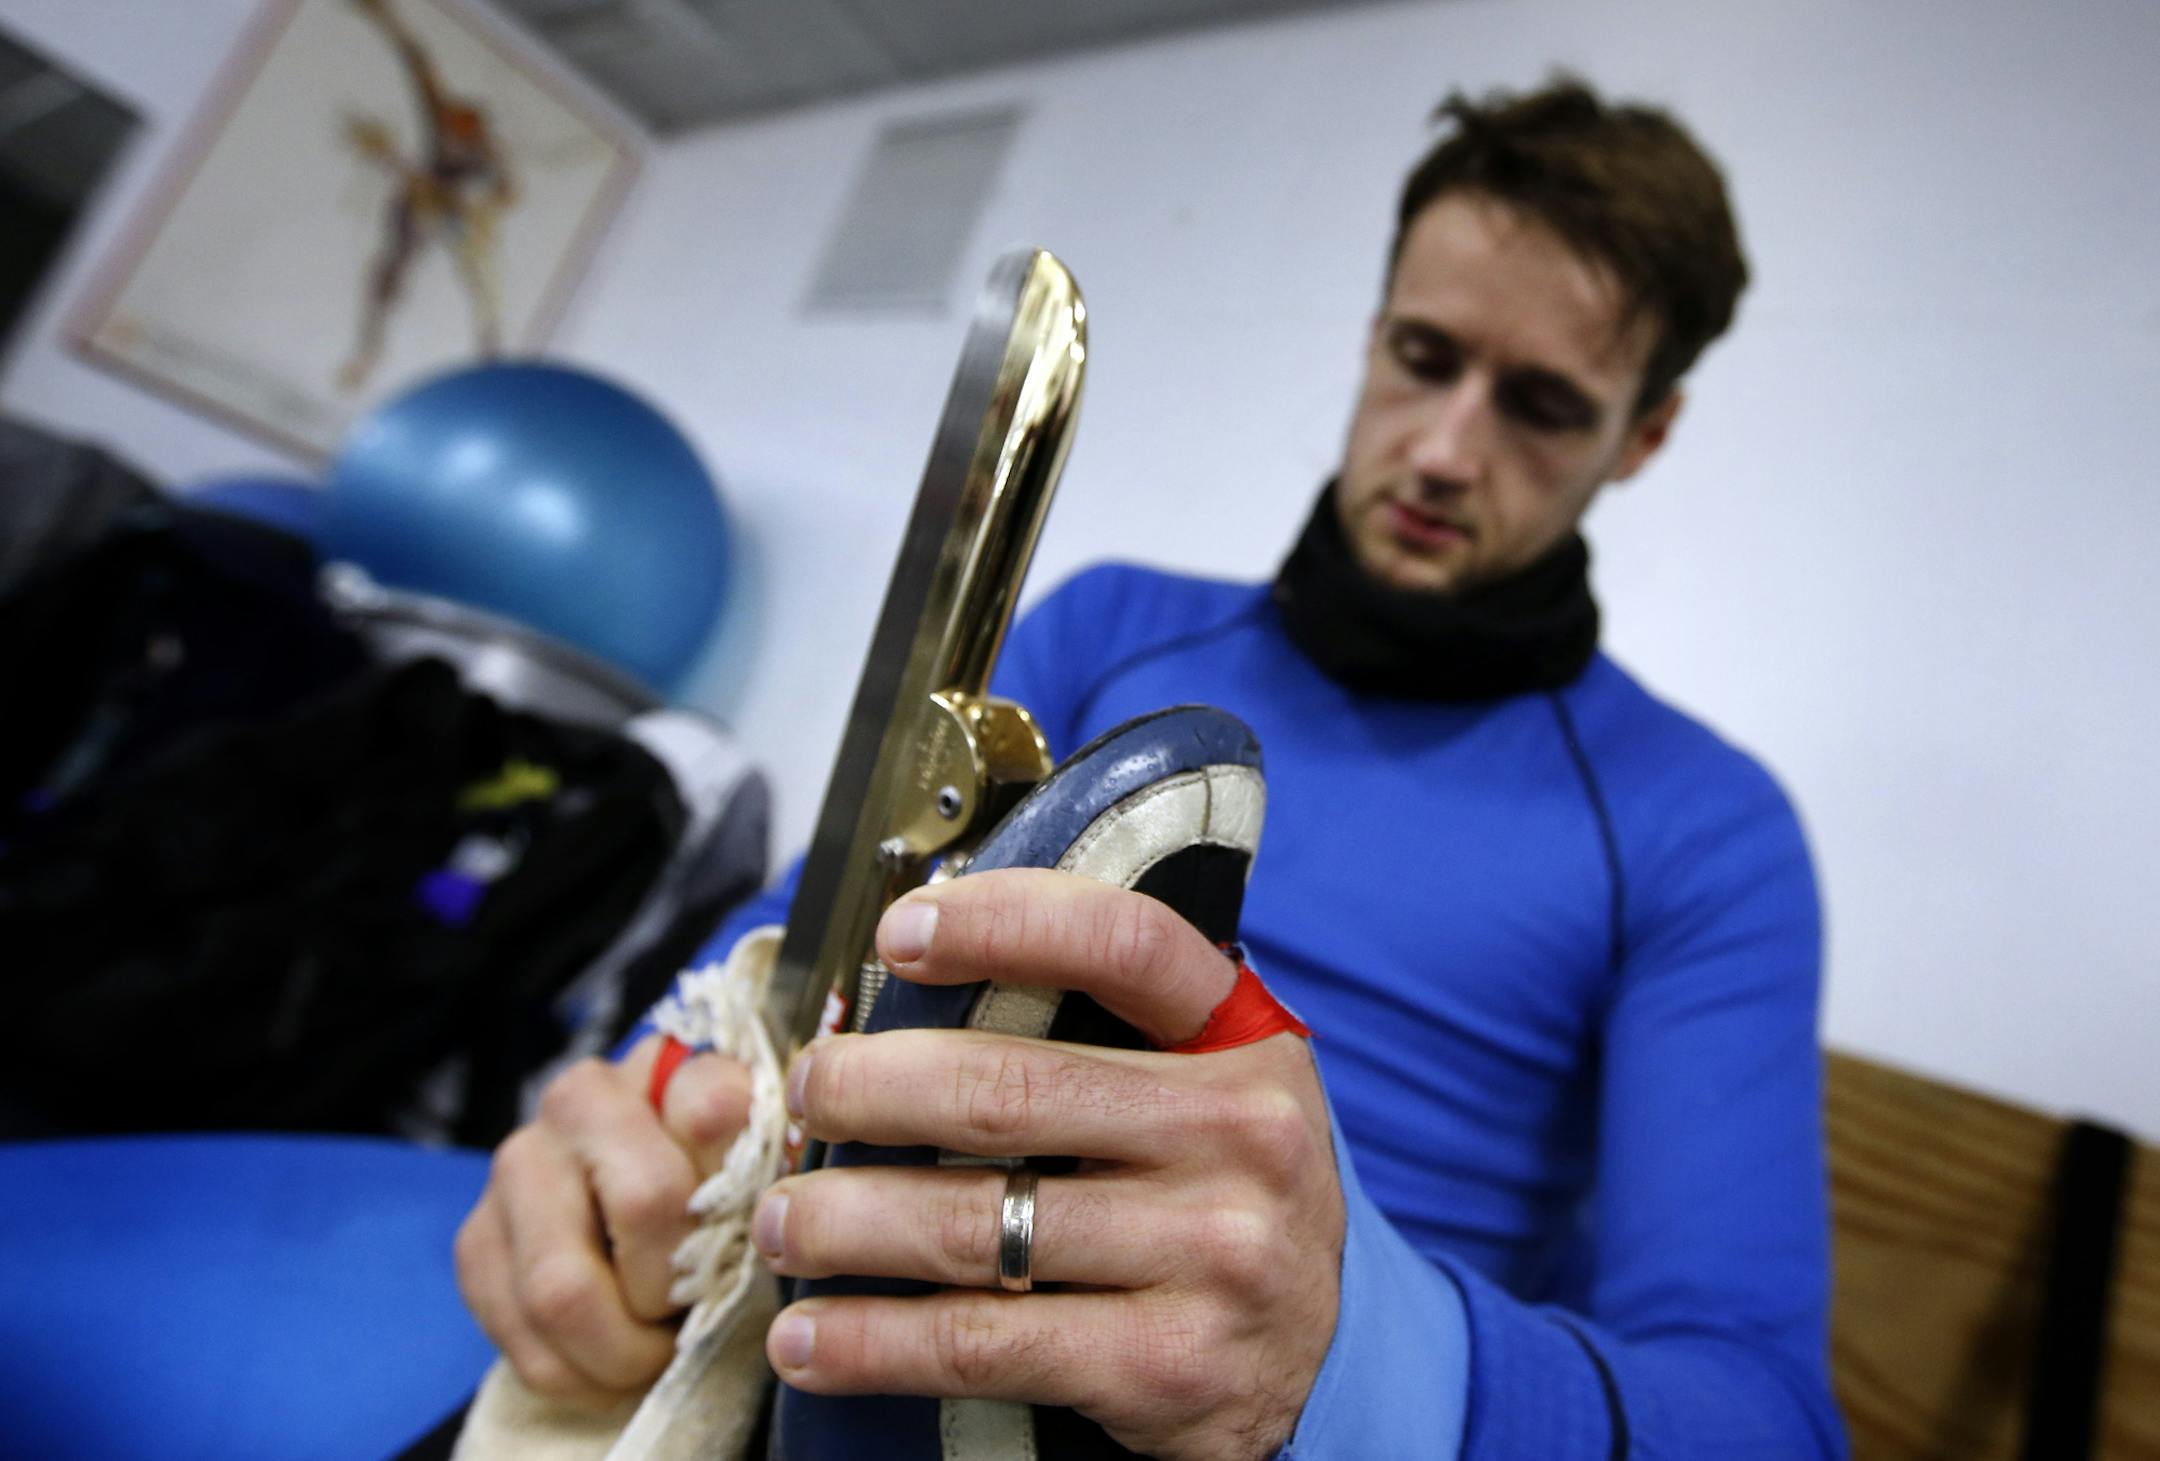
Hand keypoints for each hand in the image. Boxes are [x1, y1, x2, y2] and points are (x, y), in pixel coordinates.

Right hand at [455, 1035, 752, 1406]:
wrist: (628, 1229)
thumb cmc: (710, 1203)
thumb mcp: (755, 1177)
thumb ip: (763, 1166)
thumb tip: (774, 1187)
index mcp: (665, 1067)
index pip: (713, 1108)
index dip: (745, 1192)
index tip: (759, 1237)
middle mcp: (578, 1100)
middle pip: (646, 1204)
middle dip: (682, 1284)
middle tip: (695, 1309)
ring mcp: (515, 1166)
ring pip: (564, 1292)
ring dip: (624, 1351)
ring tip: (654, 1349)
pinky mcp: (475, 1242)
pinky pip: (524, 1342)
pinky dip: (579, 1378)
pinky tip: (608, 1362)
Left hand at [753, 869, 1343, 1459]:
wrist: (1327, 1362)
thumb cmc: (1226, 1197)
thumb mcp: (1213, 1091)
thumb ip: (1113, 1034)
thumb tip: (921, 977)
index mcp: (1246, 1044)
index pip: (1125, 943)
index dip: (1003, 922)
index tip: (900, 933)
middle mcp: (1242, 1138)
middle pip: (1010, 1092)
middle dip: (871, 1090)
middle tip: (806, 1094)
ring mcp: (1211, 1257)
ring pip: (976, 1225)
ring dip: (845, 1221)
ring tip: (783, 1218)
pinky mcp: (1165, 1367)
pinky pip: (981, 1345)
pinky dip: (872, 1342)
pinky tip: (809, 1337)